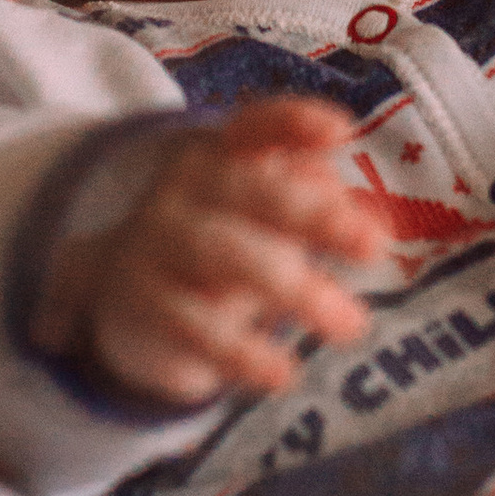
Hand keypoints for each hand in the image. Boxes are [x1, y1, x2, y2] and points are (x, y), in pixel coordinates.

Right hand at [38, 97, 378, 406]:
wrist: (120, 299)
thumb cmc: (217, 247)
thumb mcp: (259, 221)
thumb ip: (312, 209)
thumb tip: (368, 221)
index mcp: (219, 155)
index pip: (255, 126)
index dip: (295, 123)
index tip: (342, 132)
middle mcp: (184, 190)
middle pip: (249, 190)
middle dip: (316, 215)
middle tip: (373, 247)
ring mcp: (157, 242)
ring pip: (226, 255)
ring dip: (296, 288)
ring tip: (352, 325)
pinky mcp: (143, 303)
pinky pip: (195, 324)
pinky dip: (243, 350)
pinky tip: (284, 372)